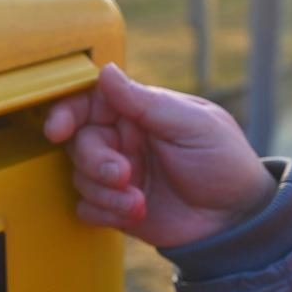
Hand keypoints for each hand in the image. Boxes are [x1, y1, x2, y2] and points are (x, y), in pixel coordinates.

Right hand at [43, 63, 275, 247]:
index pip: (88, 103)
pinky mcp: (112, 205)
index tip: (58, 130)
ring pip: (79, 178)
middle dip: (96, 163)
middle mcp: (121, 141)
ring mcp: (114, 174)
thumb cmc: (223, 163)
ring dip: (106, 193)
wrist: (234, 220)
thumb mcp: (192, 125)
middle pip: (79, 144)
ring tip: (139, 202)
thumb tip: (105, 71)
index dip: (66, 112)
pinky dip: (104, 212)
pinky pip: (85, 207)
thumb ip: (144, 101)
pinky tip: (132, 213)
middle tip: (124, 175)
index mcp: (137, 113)